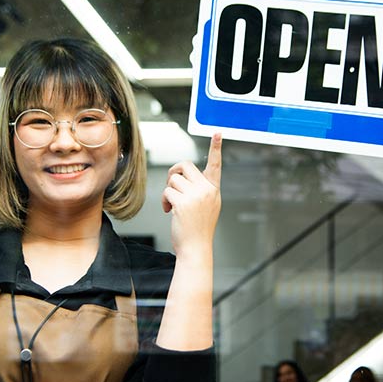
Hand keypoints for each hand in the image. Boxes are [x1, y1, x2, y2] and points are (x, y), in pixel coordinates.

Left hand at [161, 134, 221, 256]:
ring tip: (173, 206)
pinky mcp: (183, 203)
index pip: (215, 165)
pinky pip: (167, 191)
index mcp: (214, 189)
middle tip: (171, 184)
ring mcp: (196, 196)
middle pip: (185, 165)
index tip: (218, 133)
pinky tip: (169, 211)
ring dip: (169, 191)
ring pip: (173, 179)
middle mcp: (207, 190)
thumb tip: (183, 177)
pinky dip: (165, 201)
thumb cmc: (198, 229)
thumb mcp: (207, 206)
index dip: (216, 148)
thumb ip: (200, 190)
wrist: (196, 248)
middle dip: (174, 172)